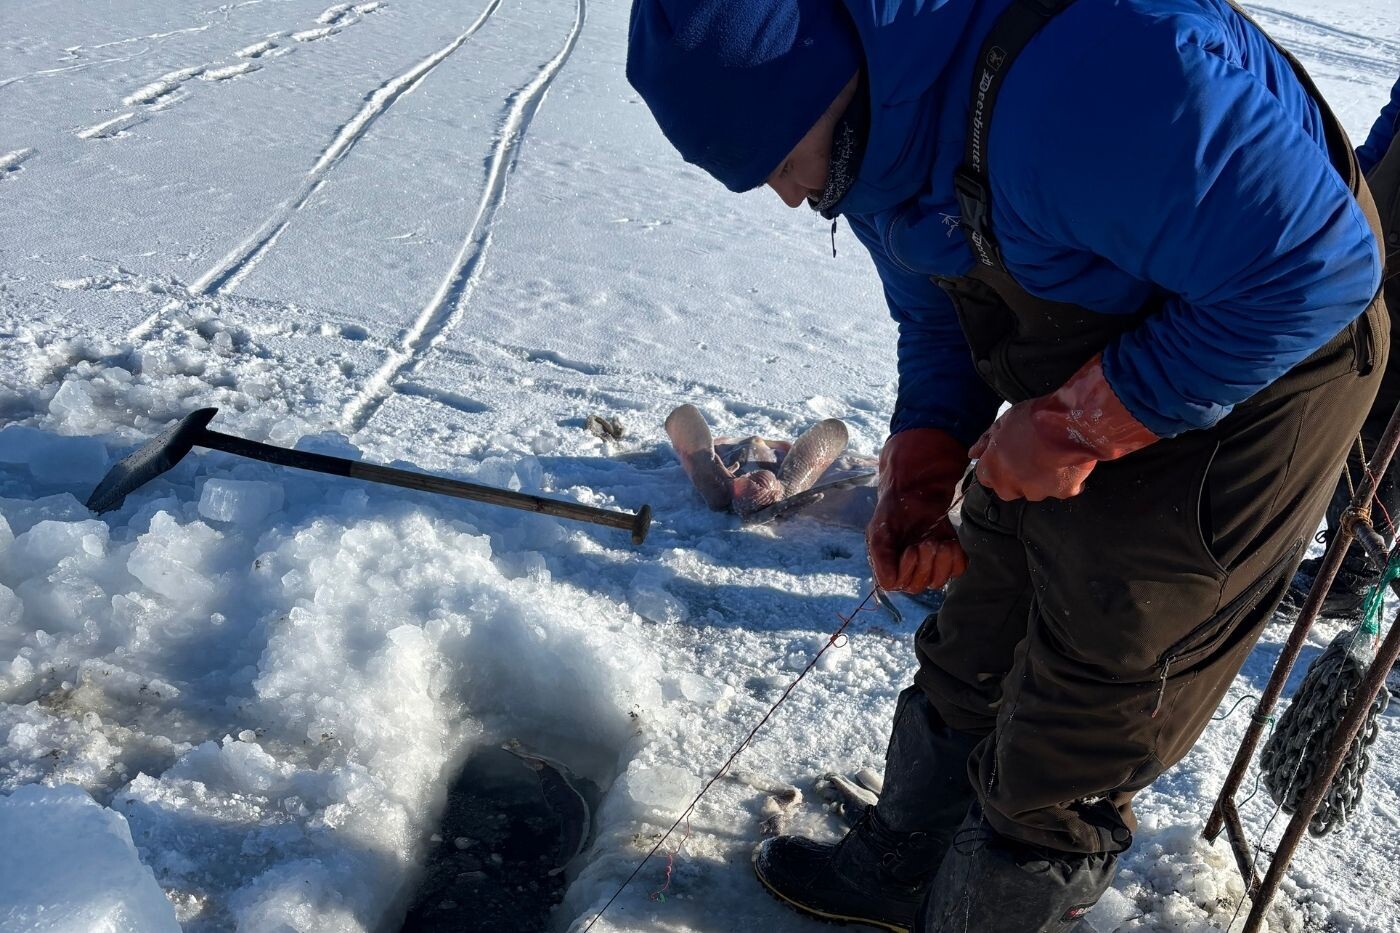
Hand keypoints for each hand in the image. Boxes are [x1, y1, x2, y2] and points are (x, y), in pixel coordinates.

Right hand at [866, 429, 969, 592]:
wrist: (915, 494)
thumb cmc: (893, 512)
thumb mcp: (879, 530)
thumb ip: (880, 556)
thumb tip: (890, 583)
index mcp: (887, 567)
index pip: (895, 583)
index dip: (906, 570)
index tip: (911, 549)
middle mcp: (908, 572)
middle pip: (918, 586)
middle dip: (924, 564)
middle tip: (926, 542)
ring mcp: (929, 568)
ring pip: (938, 581)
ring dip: (940, 562)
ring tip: (938, 543)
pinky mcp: (948, 560)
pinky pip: (957, 570)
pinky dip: (955, 558)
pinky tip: (950, 543)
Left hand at [969, 354, 1157, 501]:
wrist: (1069, 423)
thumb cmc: (1032, 419)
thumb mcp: (1003, 422)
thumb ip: (986, 441)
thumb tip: (972, 453)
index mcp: (992, 469)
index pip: (985, 476)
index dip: (996, 464)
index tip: (1006, 454)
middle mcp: (1011, 486)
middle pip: (1008, 489)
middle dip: (1015, 477)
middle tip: (1028, 457)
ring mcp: (1038, 491)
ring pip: (1034, 491)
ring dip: (1039, 480)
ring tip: (1049, 456)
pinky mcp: (1063, 492)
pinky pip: (1062, 489)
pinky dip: (1064, 480)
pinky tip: (1067, 461)